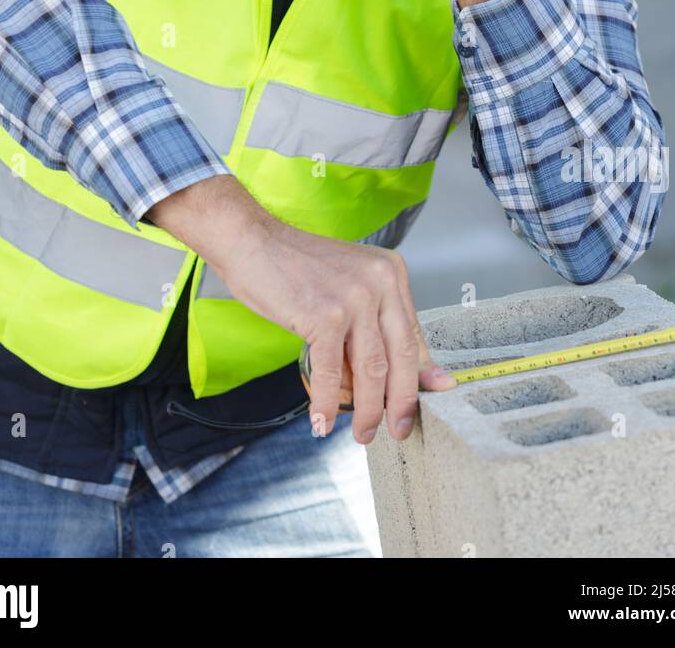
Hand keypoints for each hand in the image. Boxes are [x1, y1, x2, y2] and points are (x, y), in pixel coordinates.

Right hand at [218, 219, 456, 443]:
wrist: (251, 241)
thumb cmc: (297, 266)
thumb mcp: (349, 286)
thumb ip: (378, 323)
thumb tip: (409, 369)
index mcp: (391, 273)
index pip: (414, 335)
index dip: (419, 377)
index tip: (422, 405)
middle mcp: (379, 283)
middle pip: (400, 356)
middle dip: (401, 402)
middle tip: (398, 430)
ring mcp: (353, 298)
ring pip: (371, 370)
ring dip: (367, 410)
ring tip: (362, 433)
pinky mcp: (324, 315)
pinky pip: (331, 372)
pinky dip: (327, 403)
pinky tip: (321, 421)